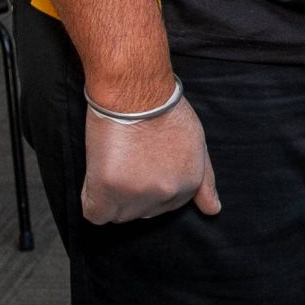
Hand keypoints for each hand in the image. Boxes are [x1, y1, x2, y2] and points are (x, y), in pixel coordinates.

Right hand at [82, 96, 219, 224]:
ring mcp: (137, 193)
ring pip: (118, 214)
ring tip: (114, 163)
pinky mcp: (108, 188)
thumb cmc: (164, 109)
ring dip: (112, 195)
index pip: (164, 207)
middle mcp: (165, 193)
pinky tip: (96, 179)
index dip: (149, 185)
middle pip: (141, 212)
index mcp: (188, 184)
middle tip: (128, 159)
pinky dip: (91, 200)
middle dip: (133, 192)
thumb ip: (205, 180)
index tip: (142, 163)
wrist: (136, 90)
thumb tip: (213, 211)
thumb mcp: (197, 143)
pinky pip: (94, 213)